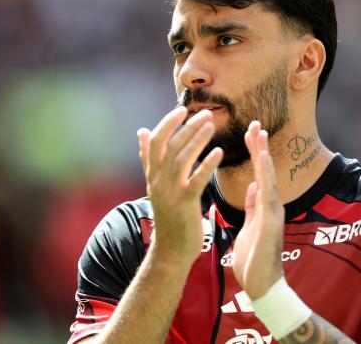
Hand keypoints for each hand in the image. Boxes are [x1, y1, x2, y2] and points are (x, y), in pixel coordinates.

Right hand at [137, 107, 222, 263]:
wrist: (170, 250)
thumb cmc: (168, 214)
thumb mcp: (154, 184)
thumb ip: (149, 158)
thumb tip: (142, 131)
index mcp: (152, 174)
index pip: (156, 141)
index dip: (168, 123)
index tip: (182, 109)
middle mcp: (158, 180)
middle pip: (170, 146)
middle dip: (187, 127)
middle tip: (205, 114)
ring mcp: (170, 192)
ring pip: (181, 158)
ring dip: (197, 139)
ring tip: (211, 125)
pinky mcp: (184, 204)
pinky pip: (196, 180)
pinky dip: (207, 164)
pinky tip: (219, 152)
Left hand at [232, 121, 284, 299]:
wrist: (262, 286)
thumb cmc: (255, 258)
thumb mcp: (250, 226)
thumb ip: (253, 206)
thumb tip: (252, 187)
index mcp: (263, 205)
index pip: (258, 173)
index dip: (254, 152)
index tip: (250, 132)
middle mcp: (271, 204)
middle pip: (264, 170)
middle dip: (259, 146)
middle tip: (255, 122)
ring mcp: (273, 212)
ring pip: (267, 178)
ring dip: (263, 155)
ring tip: (259, 134)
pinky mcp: (271, 222)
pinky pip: (267, 195)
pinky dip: (265, 176)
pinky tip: (262, 161)